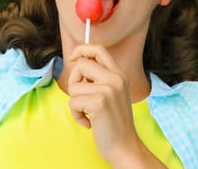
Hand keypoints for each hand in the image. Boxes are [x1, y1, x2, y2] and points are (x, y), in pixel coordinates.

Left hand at [67, 45, 165, 167]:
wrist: (124, 146)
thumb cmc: (113, 123)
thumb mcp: (112, 94)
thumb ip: (100, 78)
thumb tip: (77, 62)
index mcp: (119, 75)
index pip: (99, 49)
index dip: (82, 50)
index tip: (73, 58)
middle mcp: (116, 78)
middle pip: (82, 64)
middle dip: (74, 80)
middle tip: (82, 97)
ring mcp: (108, 89)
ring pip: (74, 86)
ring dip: (75, 103)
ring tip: (89, 113)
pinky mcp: (99, 102)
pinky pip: (73, 102)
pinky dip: (76, 115)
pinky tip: (88, 123)